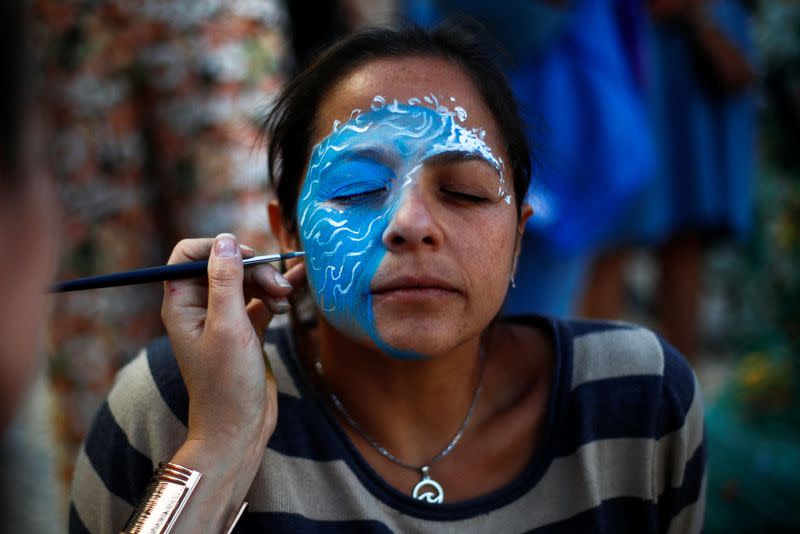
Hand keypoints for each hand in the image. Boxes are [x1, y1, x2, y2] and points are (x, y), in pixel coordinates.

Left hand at [159, 233, 305, 529]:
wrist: (239, 428)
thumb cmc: (226, 383)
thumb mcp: (228, 326)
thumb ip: (226, 281)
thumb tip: (226, 240)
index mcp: (182, 304)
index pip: (189, 255)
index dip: (218, 248)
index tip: (248, 257)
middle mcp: (199, 308)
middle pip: (226, 266)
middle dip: (254, 270)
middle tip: (279, 288)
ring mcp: (223, 319)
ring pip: (246, 282)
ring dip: (268, 283)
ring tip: (286, 299)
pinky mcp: (245, 331)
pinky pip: (260, 300)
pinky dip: (275, 297)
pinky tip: (291, 299)